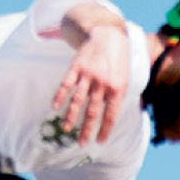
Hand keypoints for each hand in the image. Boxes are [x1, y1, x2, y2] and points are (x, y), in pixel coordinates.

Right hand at [47, 10, 129, 147]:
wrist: (108, 35)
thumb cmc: (117, 62)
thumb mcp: (124, 80)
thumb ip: (118, 99)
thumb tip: (111, 121)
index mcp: (117, 89)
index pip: (110, 115)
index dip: (104, 130)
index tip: (99, 143)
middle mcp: (102, 83)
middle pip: (92, 112)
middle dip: (86, 129)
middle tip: (80, 143)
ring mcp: (88, 75)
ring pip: (78, 100)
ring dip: (71, 116)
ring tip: (67, 129)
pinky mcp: (77, 66)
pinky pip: (67, 83)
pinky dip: (60, 95)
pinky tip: (54, 106)